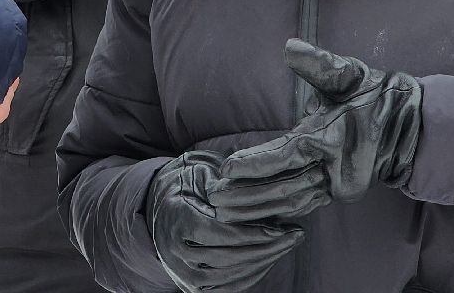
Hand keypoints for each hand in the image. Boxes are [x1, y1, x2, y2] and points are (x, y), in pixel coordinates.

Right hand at [146, 151, 305, 292]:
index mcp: (177, 220)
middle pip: (227, 258)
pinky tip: (269, 259)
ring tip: (286, 246)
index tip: (280, 229)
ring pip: (229, 277)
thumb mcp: (198, 172)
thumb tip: (247, 195)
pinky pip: (227, 288)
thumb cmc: (185, 184)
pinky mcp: (193, 286)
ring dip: (263, 263)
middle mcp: (176, 252)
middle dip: (265, 249)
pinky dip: (251, 276)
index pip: (218, 234)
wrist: (160, 207)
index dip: (251, 234)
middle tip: (294, 236)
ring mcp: (183, 273)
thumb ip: (220, 184)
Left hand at [216, 42, 421, 207]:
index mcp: (331, 139)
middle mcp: (333, 170)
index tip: (226, 169)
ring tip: (225, 212)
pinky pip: (302, 205)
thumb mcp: (349, 74)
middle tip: (215, 199)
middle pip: (284, 189)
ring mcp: (336, 186)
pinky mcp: (335, 192)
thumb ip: (320, 63)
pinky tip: (252, 216)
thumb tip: (290, 48)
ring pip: (291, 203)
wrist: (411, 129)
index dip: (256, 164)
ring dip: (257, 209)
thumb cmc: (375, 96)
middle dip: (247, 195)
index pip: (286, 156)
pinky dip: (276, 212)